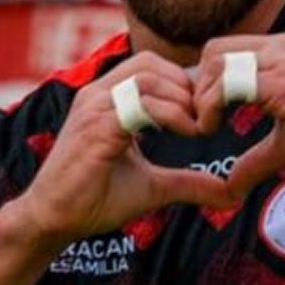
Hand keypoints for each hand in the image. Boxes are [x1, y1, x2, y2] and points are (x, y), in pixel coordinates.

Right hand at [11, 52, 233, 242]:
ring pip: (146, 78)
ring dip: (181, 101)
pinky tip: (185, 133)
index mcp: (108, 98)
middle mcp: (98, 94)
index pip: (151, 66)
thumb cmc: (95, 198)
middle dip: (187, 88)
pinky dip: (168, 114)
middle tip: (206, 120)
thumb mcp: (154, 186)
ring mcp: (93, 108)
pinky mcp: (93, 128)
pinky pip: (137, 104)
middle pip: (151, 64)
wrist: (54, 220)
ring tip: (197, 129)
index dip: (184, 83)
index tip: (204, 115)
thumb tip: (230, 193)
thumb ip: (189, 181)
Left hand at [193, 33, 284, 197]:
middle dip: (197, 89)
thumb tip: (230, 188)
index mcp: (280, 52)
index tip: (204, 116)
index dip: (205, 82)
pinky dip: (211, 107)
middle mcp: (279, 48)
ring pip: (216, 64)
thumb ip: (253, 158)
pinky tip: (215, 130)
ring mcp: (282, 61)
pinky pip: (230, 84)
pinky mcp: (284, 82)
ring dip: (201, 99)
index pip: (223, 50)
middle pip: (212, 53)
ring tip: (206, 129)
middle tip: (201, 123)